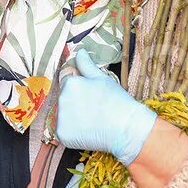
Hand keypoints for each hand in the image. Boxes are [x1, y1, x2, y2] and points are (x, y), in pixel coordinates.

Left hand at [57, 49, 157, 165]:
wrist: (125, 128)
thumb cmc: (117, 101)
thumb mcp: (102, 78)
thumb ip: (87, 64)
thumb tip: (80, 52)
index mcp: (70, 83)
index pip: (67, 81)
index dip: (79, 87)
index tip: (91, 95)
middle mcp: (61, 99)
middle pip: (64, 98)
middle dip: (75, 101)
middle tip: (94, 108)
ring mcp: (61, 119)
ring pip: (63, 115)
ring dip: (73, 116)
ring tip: (92, 120)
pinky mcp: (63, 135)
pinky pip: (64, 131)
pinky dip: (73, 132)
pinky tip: (88, 130)